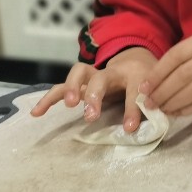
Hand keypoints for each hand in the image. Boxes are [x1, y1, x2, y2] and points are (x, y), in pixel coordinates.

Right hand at [29, 48, 155, 132]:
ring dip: (72, 88)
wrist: (136, 63)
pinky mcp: (80, 83)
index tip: (130, 128)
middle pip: (101, 77)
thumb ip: (152, 108)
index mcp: (135, 74)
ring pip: (78, 74)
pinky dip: (48, 98)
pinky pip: (61, 88)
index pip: (134, 90)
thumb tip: (154, 127)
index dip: (132, 109)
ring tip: (69, 105)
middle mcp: (111, 71)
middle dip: (94, 95)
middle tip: (90, 115)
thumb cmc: (145, 84)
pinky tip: (36, 113)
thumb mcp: (153, 93)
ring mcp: (94, 75)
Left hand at [141, 30, 191, 114]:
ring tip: (162, 109)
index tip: (143, 88)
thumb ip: (185, 60)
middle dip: (163, 91)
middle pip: (184, 74)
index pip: (177, 55)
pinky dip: (189, 109)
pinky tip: (178, 112)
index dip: (157, 73)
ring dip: (174, 102)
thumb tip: (152, 84)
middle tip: (149, 103)